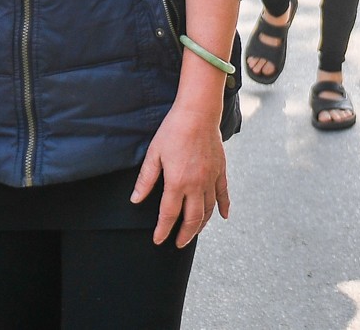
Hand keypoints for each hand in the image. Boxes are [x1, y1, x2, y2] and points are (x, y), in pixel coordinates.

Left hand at [131, 103, 228, 247]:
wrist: (198, 113)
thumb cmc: (173, 131)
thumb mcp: (154, 154)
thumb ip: (146, 179)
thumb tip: (135, 200)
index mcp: (177, 182)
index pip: (169, 215)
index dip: (163, 230)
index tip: (158, 240)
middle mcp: (196, 185)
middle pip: (192, 219)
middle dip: (185, 235)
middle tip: (178, 244)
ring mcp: (210, 179)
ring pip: (208, 210)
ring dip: (201, 225)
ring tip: (194, 233)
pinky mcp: (220, 171)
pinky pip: (223, 194)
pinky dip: (223, 207)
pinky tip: (223, 216)